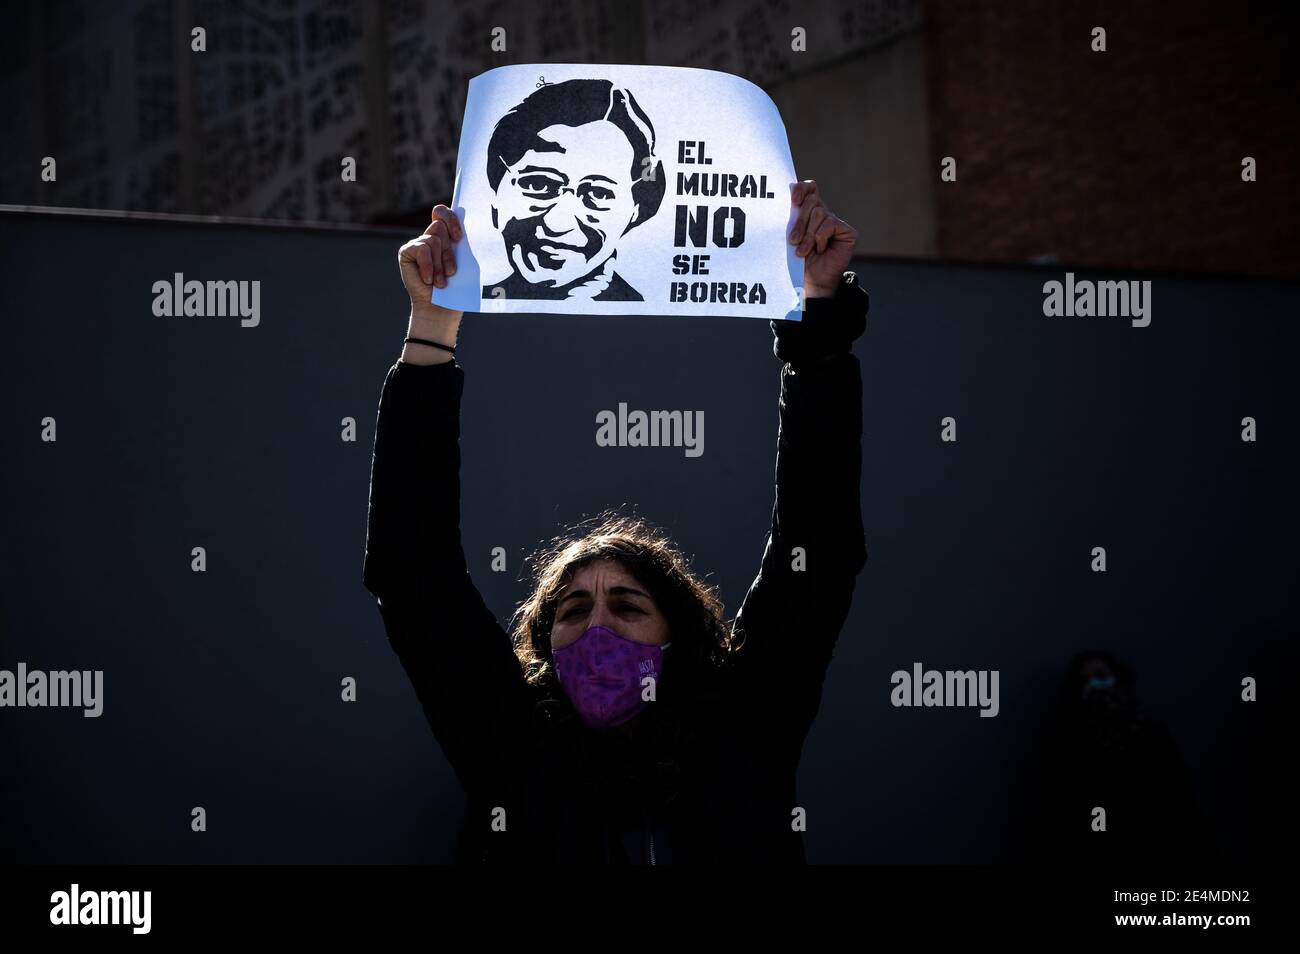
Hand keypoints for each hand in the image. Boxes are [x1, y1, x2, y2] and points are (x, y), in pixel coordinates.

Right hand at [397, 205, 463, 363]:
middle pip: (440, 227)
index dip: (451, 219)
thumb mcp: (463, 263)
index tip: (459, 238)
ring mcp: (418, 243)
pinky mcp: (407, 251)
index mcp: (446, 236)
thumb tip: (474, 229)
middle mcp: (430, 237)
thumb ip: (462, 244)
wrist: (440, 308)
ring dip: (440, 264)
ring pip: (433, 240)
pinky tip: (428, 280)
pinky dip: (428, 266)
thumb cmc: (456, 288)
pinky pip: (422, 249)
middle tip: (451, 272)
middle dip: (449, 251)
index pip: (443, 212)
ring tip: (441, 282)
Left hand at [789, 180, 857, 298]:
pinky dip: (820, 238)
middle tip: (792, 240)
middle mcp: (822, 213)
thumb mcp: (789, 237)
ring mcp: (835, 222)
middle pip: (811, 200)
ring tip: (802, 251)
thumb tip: (784, 201)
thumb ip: (790, 219)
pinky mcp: (847, 232)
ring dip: (808, 234)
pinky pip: (830, 224)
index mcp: (807, 211)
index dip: (801, 189)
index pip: (808, 188)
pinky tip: (820, 250)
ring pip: (819, 213)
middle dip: (800, 220)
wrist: (811, 283)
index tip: (793, 200)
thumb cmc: (796, 262)